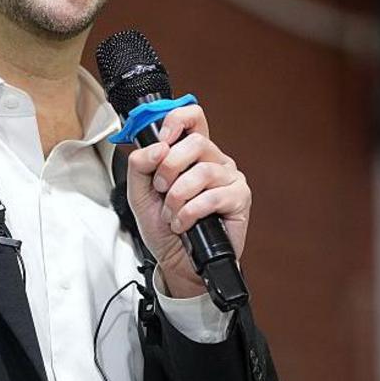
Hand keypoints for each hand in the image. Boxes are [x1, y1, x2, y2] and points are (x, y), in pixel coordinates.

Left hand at [126, 105, 250, 297]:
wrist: (178, 263)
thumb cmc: (164, 228)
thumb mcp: (140, 194)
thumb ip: (140, 165)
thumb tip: (157, 147)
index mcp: (190, 153)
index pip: (192, 117)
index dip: (177, 121)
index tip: (162, 140)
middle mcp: (212, 160)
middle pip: (196, 142)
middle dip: (169, 168)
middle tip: (161, 189)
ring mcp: (228, 178)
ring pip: (203, 171)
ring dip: (178, 196)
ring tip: (172, 213)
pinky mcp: (239, 198)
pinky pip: (214, 196)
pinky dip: (191, 212)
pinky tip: (184, 224)